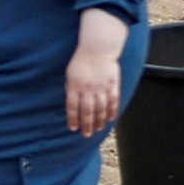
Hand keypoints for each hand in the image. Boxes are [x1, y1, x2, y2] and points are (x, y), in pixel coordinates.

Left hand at [63, 19, 129, 142]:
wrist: (97, 49)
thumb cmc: (82, 61)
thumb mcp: (70, 75)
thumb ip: (71, 89)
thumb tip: (73, 105)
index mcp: (74, 86)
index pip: (72, 107)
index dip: (73, 118)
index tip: (73, 128)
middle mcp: (87, 89)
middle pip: (87, 111)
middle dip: (87, 124)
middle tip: (87, 134)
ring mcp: (101, 88)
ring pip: (100, 108)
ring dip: (99, 120)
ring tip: (98, 129)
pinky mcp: (112, 85)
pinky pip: (113, 101)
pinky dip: (112, 111)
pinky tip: (111, 119)